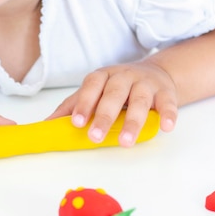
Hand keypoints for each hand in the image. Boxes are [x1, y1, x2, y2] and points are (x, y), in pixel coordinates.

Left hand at [47, 61, 177, 145]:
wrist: (155, 73)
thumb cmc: (117, 87)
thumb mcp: (94, 91)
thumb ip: (72, 106)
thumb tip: (46, 124)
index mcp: (103, 76)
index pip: (91, 86)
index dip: (84, 103)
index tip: (76, 122)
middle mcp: (124, 77)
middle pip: (113, 95)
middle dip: (104, 116)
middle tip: (95, 137)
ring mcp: (146, 84)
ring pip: (139, 101)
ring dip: (133, 122)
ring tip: (125, 142)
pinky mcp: (166, 92)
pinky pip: (168, 103)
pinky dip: (168, 115)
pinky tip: (166, 128)